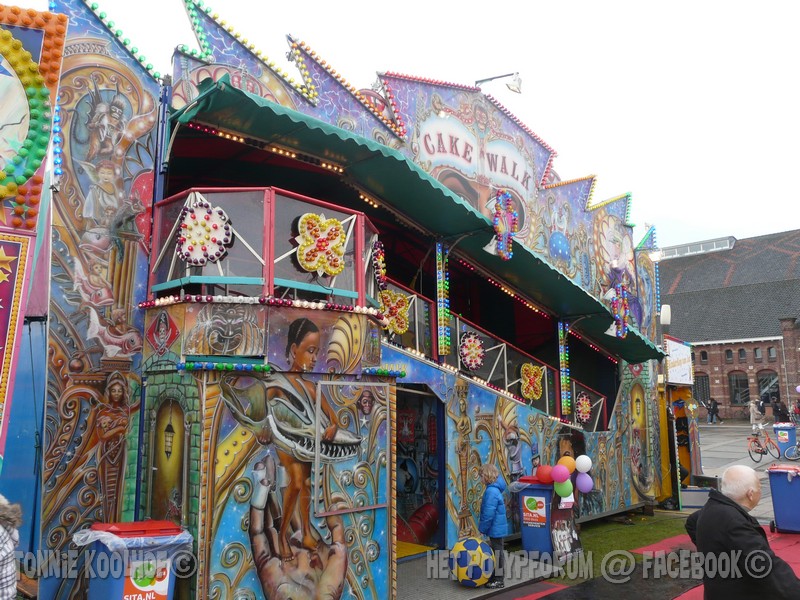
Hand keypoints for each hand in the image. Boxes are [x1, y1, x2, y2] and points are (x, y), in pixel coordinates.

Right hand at [248, 458, 346, 599]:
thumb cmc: (326, 593)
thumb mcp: (338, 557)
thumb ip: (337, 533)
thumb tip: (334, 510)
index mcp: (307, 551)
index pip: (299, 519)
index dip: (295, 499)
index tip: (293, 480)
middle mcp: (290, 551)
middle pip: (280, 516)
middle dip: (276, 494)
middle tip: (272, 471)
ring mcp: (276, 557)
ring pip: (267, 522)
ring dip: (264, 499)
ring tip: (262, 476)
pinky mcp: (264, 564)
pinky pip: (258, 538)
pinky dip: (256, 518)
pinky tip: (258, 500)